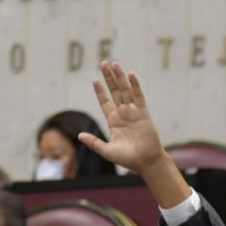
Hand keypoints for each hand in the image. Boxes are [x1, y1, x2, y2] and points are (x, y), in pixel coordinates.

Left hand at [82, 61, 190, 207]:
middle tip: (103, 63)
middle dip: (108, 77)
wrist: (145, 161)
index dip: (100, 91)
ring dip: (119, 77)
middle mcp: (123, 113)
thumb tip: (79, 135)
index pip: (105, 102)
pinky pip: (138, 96)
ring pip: (125, 90)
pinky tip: (130, 74)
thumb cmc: (127, 159)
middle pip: (114, 91)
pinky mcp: (143, 112)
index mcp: (114, 121)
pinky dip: (134, 85)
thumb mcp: (106, 151)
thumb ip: (93, 142)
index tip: (95, 80)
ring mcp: (133, 111)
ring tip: (113, 64)